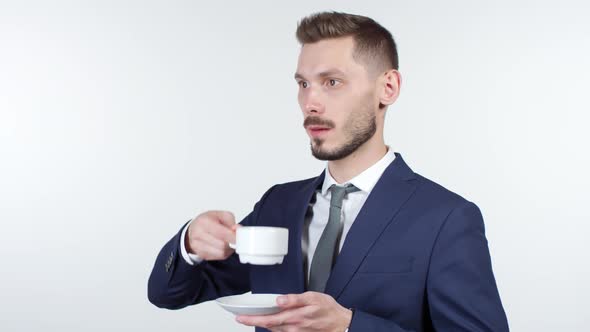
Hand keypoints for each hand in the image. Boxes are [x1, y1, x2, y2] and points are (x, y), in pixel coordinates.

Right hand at [185, 210, 237, 260]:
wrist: (194, 228)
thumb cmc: (208, 221)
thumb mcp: (221, 215)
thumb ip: (231, 222)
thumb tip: (238, 230)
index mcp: (204, 222)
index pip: (221, 233)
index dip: (233, 237)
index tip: (241, 238)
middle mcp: (199, 234)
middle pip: (222, 245)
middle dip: (232, 243)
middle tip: (236, 239)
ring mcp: (198, 246)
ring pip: (220, 253)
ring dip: (228, 249)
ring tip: (229, 242)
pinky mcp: (201, 254)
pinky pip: (217, 257)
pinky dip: (223, 253)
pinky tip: (223, 246)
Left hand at [236, 292, 351, 331]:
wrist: (340, 323)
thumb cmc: (328, 309)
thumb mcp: (313, 298)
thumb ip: (294, 299)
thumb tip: (279, 300)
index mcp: (294, 318)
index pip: (267, 320)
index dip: (252, 320)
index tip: (240, 317)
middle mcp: (292, 328)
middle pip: (267, 326)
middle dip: (253, 322)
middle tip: (241, 318)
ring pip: (274, 329)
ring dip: (262, 324)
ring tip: (252, 318)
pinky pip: (281, 330)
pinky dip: (273, 326)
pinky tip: (271, 321)